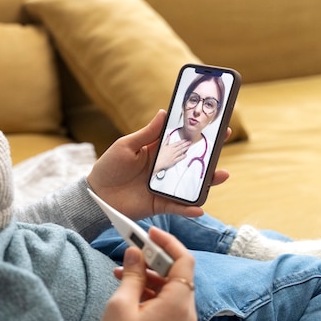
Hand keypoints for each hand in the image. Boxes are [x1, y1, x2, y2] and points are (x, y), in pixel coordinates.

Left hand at [87, 109, 229, 219]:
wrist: (96, 195)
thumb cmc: (108, 167)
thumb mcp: (125, 146)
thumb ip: (146, 133)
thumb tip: (164, 112)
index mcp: (156, 150)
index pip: (181, 139)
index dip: (197, 131)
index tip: (214, 121)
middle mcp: (165, 168)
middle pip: (192, 160)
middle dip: (210, 152)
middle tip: (224, 140)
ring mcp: (164, 186)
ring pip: (191, 183)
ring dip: (208, 181)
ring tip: (222, 174)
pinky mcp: (160, 204)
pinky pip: (177, 206)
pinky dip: (188, 208)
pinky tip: (199, 206)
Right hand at [96, 228, 196, 320]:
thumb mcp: (120, 306)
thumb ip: (131, 275)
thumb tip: (135, 252)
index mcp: (178, 304)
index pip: (184, 261)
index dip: (168, 242)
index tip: (149, 233)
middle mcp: (186, 314)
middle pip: (177, 275)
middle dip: (153, 260)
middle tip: (130, 251)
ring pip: (171, 291)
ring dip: (149, 278)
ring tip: (121, 274)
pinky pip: (167, 307)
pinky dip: (151, 294)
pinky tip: (129, 293)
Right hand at [153, 135, 189, 173]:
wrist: (157, 162)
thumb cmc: (159, 155)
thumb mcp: (162, 146)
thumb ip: (166, 140)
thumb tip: (168, 135)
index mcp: (170, 147)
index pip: (177, 143)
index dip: (182, 141)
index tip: (186, 140)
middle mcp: (173, 151)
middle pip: (180, 146)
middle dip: (186, 144)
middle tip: (190, 142)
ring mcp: (174, 156)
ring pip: (181, 151)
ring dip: (186, 148)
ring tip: (189, 146)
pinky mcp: (174, 161)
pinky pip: (180, 158)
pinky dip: (183, 156)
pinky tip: (186, 155)